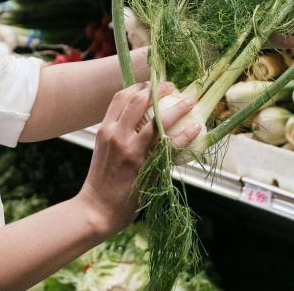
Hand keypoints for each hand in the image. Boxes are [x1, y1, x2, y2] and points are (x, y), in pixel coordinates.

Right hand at [77, 81, 199, 236]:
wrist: (97, 208)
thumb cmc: (102, 181)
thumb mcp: (104, 150)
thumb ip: (118, 134)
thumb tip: (139, 122)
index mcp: (105, 129)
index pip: (121, 98)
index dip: (138, 86)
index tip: (152, 84)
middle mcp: (116, 135)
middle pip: (138, 101)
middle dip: (157, 89)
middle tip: (172, 86)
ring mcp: (131, 150)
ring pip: (157, 120)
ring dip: (177, 107)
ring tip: (189, 101)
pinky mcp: (146, 165)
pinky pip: (170, 145)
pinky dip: (185, 134)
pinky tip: (196, 128)